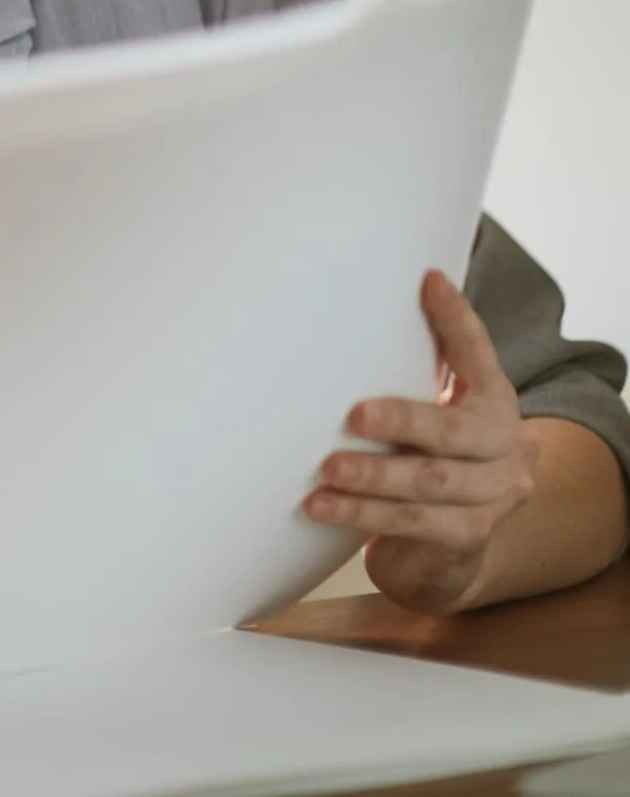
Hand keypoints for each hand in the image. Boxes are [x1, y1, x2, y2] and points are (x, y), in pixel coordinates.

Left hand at [305, 269, 540, 614]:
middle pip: (453, 431)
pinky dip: (362, 514)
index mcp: (494, 400)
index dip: (457, 320)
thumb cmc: (424, 456)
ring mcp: (494, 496)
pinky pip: (413, 524)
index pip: (479, 355)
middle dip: (404, 420)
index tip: (429, 282)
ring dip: (373, 477)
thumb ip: (409, 367)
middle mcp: (507, 445)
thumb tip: (348, 303)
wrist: (449, 546)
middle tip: (354, 415)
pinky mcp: (468, 537)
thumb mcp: (429, 409)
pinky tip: (320, 507)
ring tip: (326, 469)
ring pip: (430, 483)